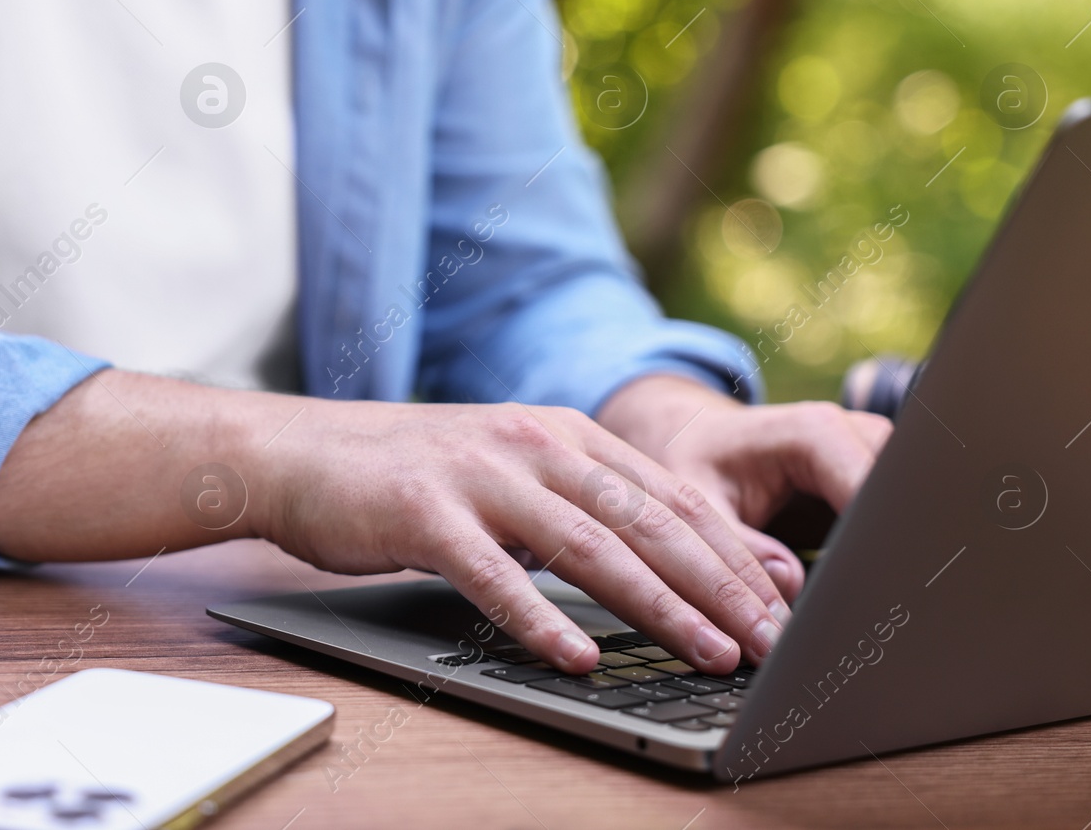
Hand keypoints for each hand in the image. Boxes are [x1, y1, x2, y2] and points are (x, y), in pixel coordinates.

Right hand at [249, 397, 796, 676]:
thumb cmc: (416, 476)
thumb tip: (677, 562)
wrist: (303, 452)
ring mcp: (480, 477)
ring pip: (589, 546)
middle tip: (773, 638)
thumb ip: (592, 506)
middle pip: (647, 519)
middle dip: (721, 584)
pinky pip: (493, 577)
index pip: (671, 495)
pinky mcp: (425, 515)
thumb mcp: (516, 473)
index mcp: (565, 432)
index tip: (787, 603)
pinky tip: (580, 659)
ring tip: (709, 653)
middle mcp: (534, 444)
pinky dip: (540, 621)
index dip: (734, 551)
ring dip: (659, 606)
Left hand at [596, 374, 894, 602]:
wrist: (697, 438)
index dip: (879, 544)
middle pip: (905, 502)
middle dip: (894, 556)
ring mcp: (873, 461)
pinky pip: (896, 523)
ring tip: (876, 611)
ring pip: (910, 515)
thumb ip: (738, 545)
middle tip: (879, 615)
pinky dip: (886, 560)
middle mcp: (855, 438)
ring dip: (895, 560)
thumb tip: (792, 585)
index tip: (874, 595)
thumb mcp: (696, 502)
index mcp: (815, 433)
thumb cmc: (695, 462)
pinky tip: (869, 598)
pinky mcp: (876, 487)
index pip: (874, 490)